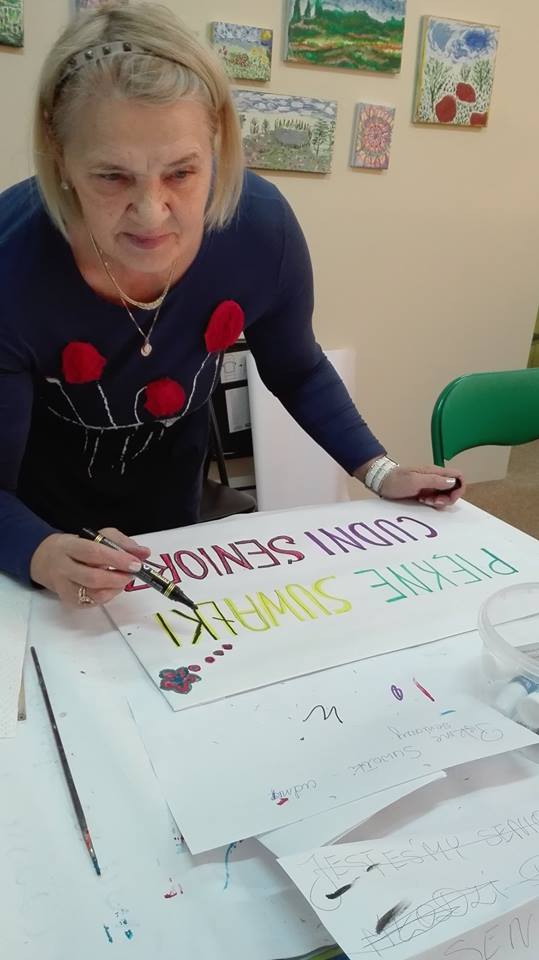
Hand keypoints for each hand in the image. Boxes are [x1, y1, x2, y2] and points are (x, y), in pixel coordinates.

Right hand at [30, 527, 150, 606]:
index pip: (93, 552)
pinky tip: (113, 587)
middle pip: (92, 577)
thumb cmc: (78, 547)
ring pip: (93, 594)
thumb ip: (122, 543)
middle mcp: (63, 568)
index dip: (116, 559)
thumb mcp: (98, 537)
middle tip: (134, 573)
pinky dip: (108, 596)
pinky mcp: (68, 601)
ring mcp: (64, 587)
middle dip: (118, 578)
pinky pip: (92, 602)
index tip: (136, 563)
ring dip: (115, 589)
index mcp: (69, 547)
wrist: (47, 561)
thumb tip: (144, 553)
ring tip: (124, 579)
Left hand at [379, 465, 464, 507]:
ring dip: (439, 501)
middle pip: (453, 488)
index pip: (458, 475)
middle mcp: (435, 477)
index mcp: (435, 471)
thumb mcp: (415, 480)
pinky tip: (422, 501)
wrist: (382, 482)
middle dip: (448, 498)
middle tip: (434, 502)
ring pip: (445, 494)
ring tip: (425, 501)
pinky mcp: (424, 492)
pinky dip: (432, 502)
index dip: (459, 488)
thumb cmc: (396, 479)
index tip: (450, 498)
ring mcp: (430, 485)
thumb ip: (434, 481)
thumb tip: (453, 482)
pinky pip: (435, 498)